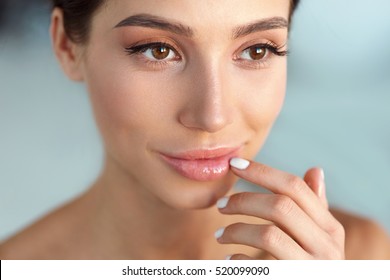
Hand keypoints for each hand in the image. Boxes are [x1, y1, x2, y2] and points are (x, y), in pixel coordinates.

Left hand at [215, 158, 344, 259]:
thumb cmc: (313, 265)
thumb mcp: (321, 237)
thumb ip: (315, 207)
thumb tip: (314, 170)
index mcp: (330, 228)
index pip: (294, 187)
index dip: (261, 171)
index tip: (233, 164)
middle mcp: (326, 247)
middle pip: (280, 207)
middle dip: (244, 200)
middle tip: (220, 204)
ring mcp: (310, 269)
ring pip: (268, 235)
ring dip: (236, 230)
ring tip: (219, 235)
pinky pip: (260, 268)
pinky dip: (238, 262)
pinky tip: (229, 260)